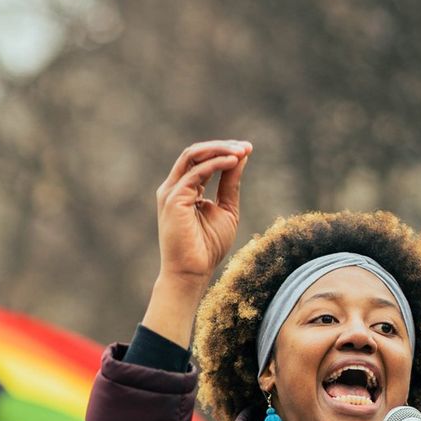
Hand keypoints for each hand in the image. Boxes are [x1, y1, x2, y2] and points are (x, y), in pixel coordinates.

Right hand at [155, 140, 251, 286]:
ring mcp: (172, 191)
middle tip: (246, 147)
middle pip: (197, 153)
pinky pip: (196, 172)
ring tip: (241, 151)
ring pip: (193, 155)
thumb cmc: (208, 248)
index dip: (225, 151)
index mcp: (186, 190)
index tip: (248, 149)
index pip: (203, 160)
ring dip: (219, 150)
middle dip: (223, 146)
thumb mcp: (226, 210)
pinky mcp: (173, 199)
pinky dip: (216, 164)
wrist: (192, 273)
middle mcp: (175, 187)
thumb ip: (230, 184)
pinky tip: (233, 162)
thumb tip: (241, 157)